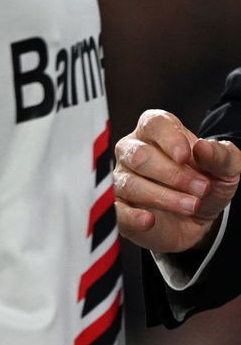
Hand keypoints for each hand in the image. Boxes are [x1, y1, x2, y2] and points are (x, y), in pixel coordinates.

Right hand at [114, 108, 240, 253]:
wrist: (198, 220)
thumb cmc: (206, 184)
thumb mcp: (227, 169)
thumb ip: (221, 156)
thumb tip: (203, 148)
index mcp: (157, 132)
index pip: (154, 124)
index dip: (169, 139)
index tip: (186, 156)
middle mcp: (132, 150)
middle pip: (139, 155)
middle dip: (173, 174)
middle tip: (201, 188)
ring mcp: (122, 178)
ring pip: (130, 184)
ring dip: (164, 197)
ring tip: (192, 206)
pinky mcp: (118, 207)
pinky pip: (116, 209)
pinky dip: (131, 215)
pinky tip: (149, 220)